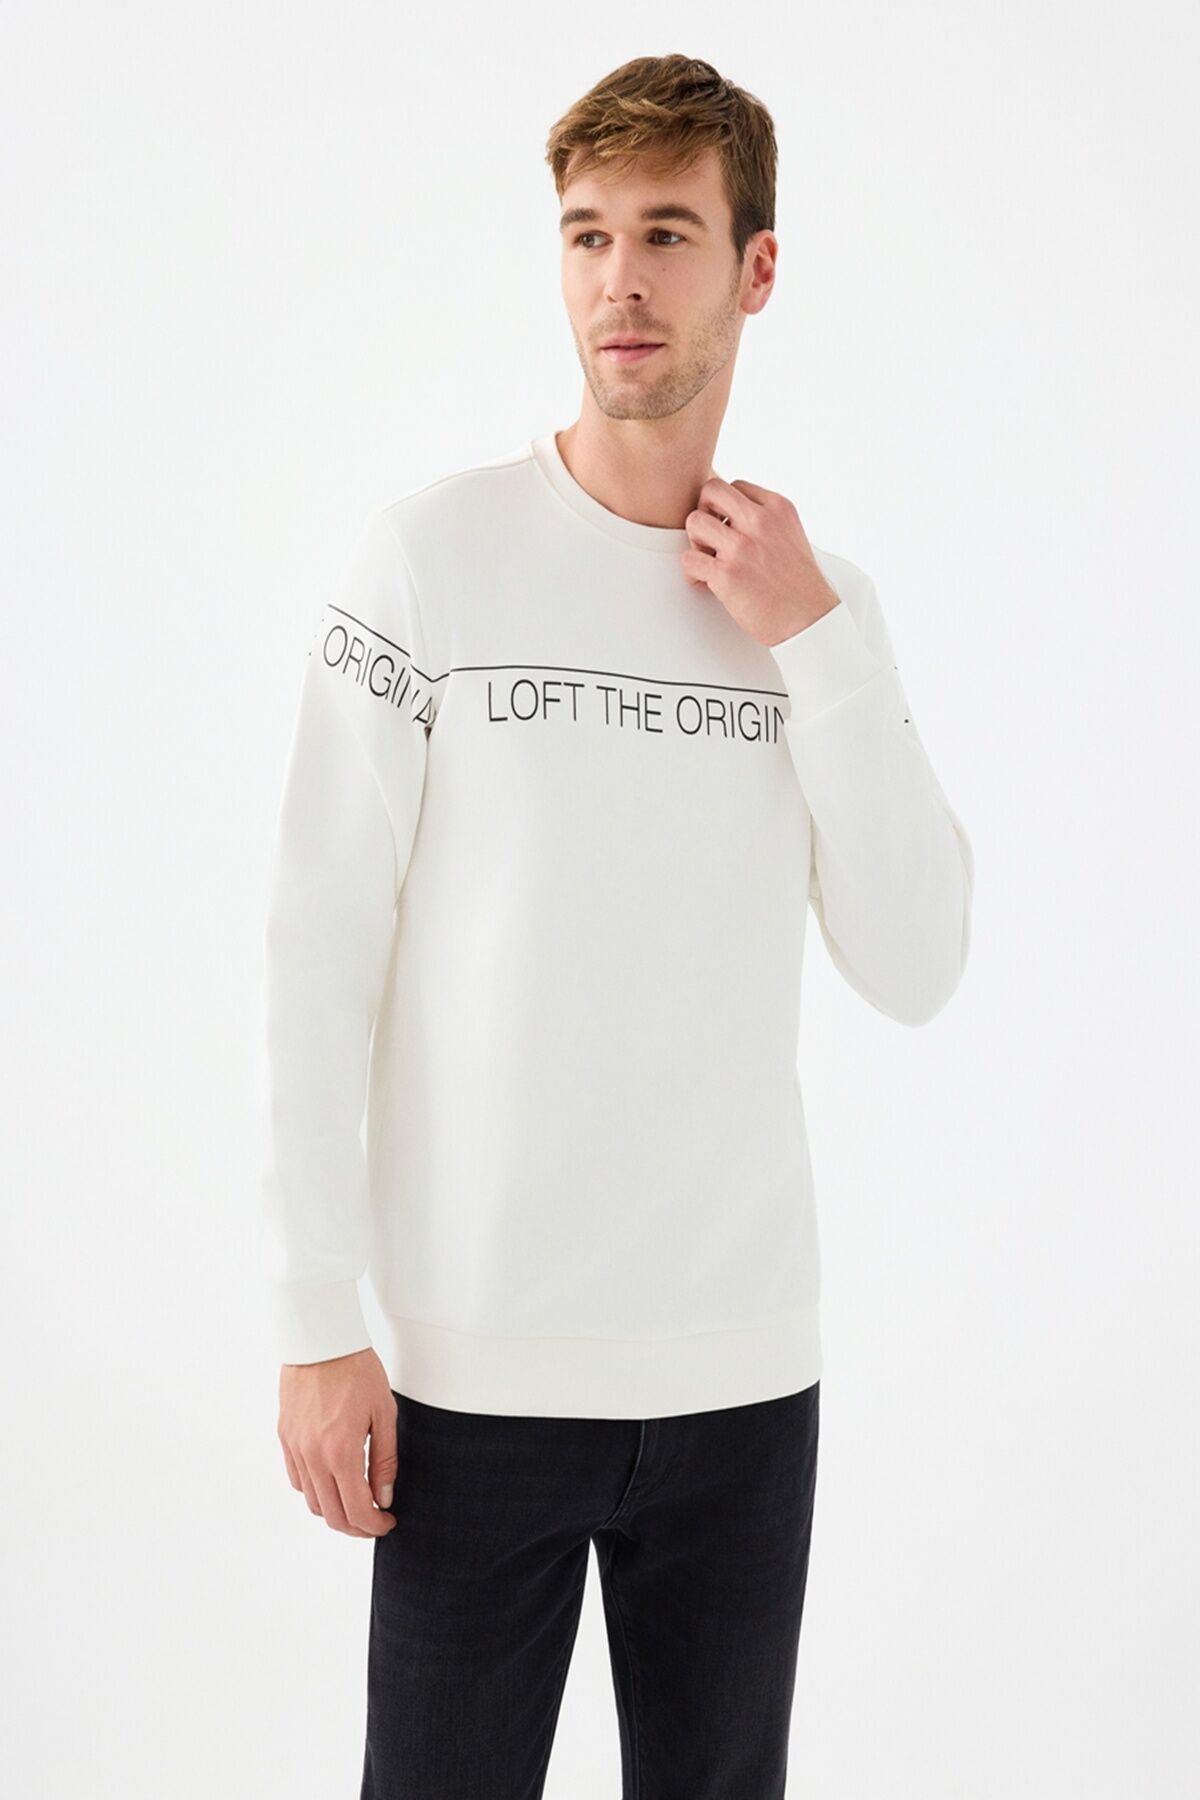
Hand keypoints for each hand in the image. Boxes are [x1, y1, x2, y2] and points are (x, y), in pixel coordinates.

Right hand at [277, 1348, 397, 1536]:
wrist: (321, 1341)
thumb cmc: (356, 1370)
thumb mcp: (383, 1413)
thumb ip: (384, 1460)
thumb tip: (383, 1497)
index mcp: (341, 1452)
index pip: (356, 1510)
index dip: (374, 1525)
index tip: (387, 1522)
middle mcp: (313, 1457)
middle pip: (331, 1515)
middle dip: (355, 1526)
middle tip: (374, 1521)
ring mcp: (295, 1449)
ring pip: (311, 1502)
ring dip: (333, 1511)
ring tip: (355, 1503)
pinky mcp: (286, 1438)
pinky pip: (297, 1479)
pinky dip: (314, 1491)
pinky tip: (332, 1482)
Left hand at [681, 476, 841, 646]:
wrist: (810, 620)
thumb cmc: (801, 586)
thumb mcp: (792, 535)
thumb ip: (767, 521)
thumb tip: (735, 517)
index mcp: (778, 508)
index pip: (736, 487)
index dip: (725, 507)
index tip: (728, 527)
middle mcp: (759, 522)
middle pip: (711, 491)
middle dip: (705, 512)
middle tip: (711, 537)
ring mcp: (741, 547)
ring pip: (694, 522)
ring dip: (696, 542)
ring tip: (709, 561)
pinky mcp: (726, 574)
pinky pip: (689, 560)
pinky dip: (692, 573)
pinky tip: (706, 583)